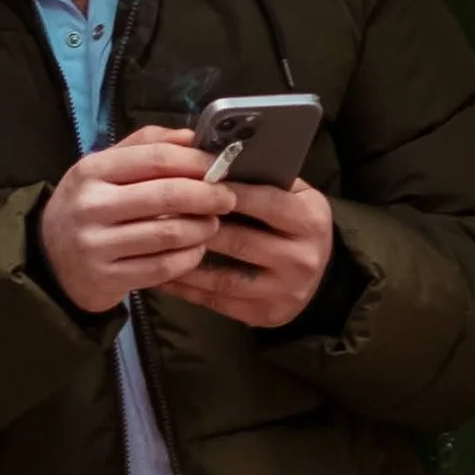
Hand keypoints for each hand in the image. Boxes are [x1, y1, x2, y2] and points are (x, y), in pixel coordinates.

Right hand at [38, 128, 227, 315]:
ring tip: (212, 224)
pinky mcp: (107, 279)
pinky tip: (195, 250)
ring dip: (202, 228)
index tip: (219, 167)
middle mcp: (91, 206)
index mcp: (92, 170)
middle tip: (227, 199)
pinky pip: (163, 266)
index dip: (196, 161)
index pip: (156, 158)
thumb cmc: (87, 206)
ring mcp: (97, 245)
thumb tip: (191, 136)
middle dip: (208, 196)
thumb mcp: (103, 168)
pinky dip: (189, 257)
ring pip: (169, 233)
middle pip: (167, 195)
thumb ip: (145, 146)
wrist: (48, 259)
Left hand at [172, 172, 336, 329]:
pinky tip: (162, 275)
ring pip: (223, 278)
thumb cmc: (295, 223)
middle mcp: (302, 258)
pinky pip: (217, 302)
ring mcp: (286, 292)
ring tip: (154, 247)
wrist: (321, 275)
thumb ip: (263, 179)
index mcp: (310, 220)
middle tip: (159, 214)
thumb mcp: (295, 195)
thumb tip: (212, 159)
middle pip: (238, 241)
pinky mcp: (267, 315)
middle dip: (196, 227)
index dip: (223, 192)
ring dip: (184, 262)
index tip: (189, 180)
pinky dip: (186, 289)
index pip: (262, 202)